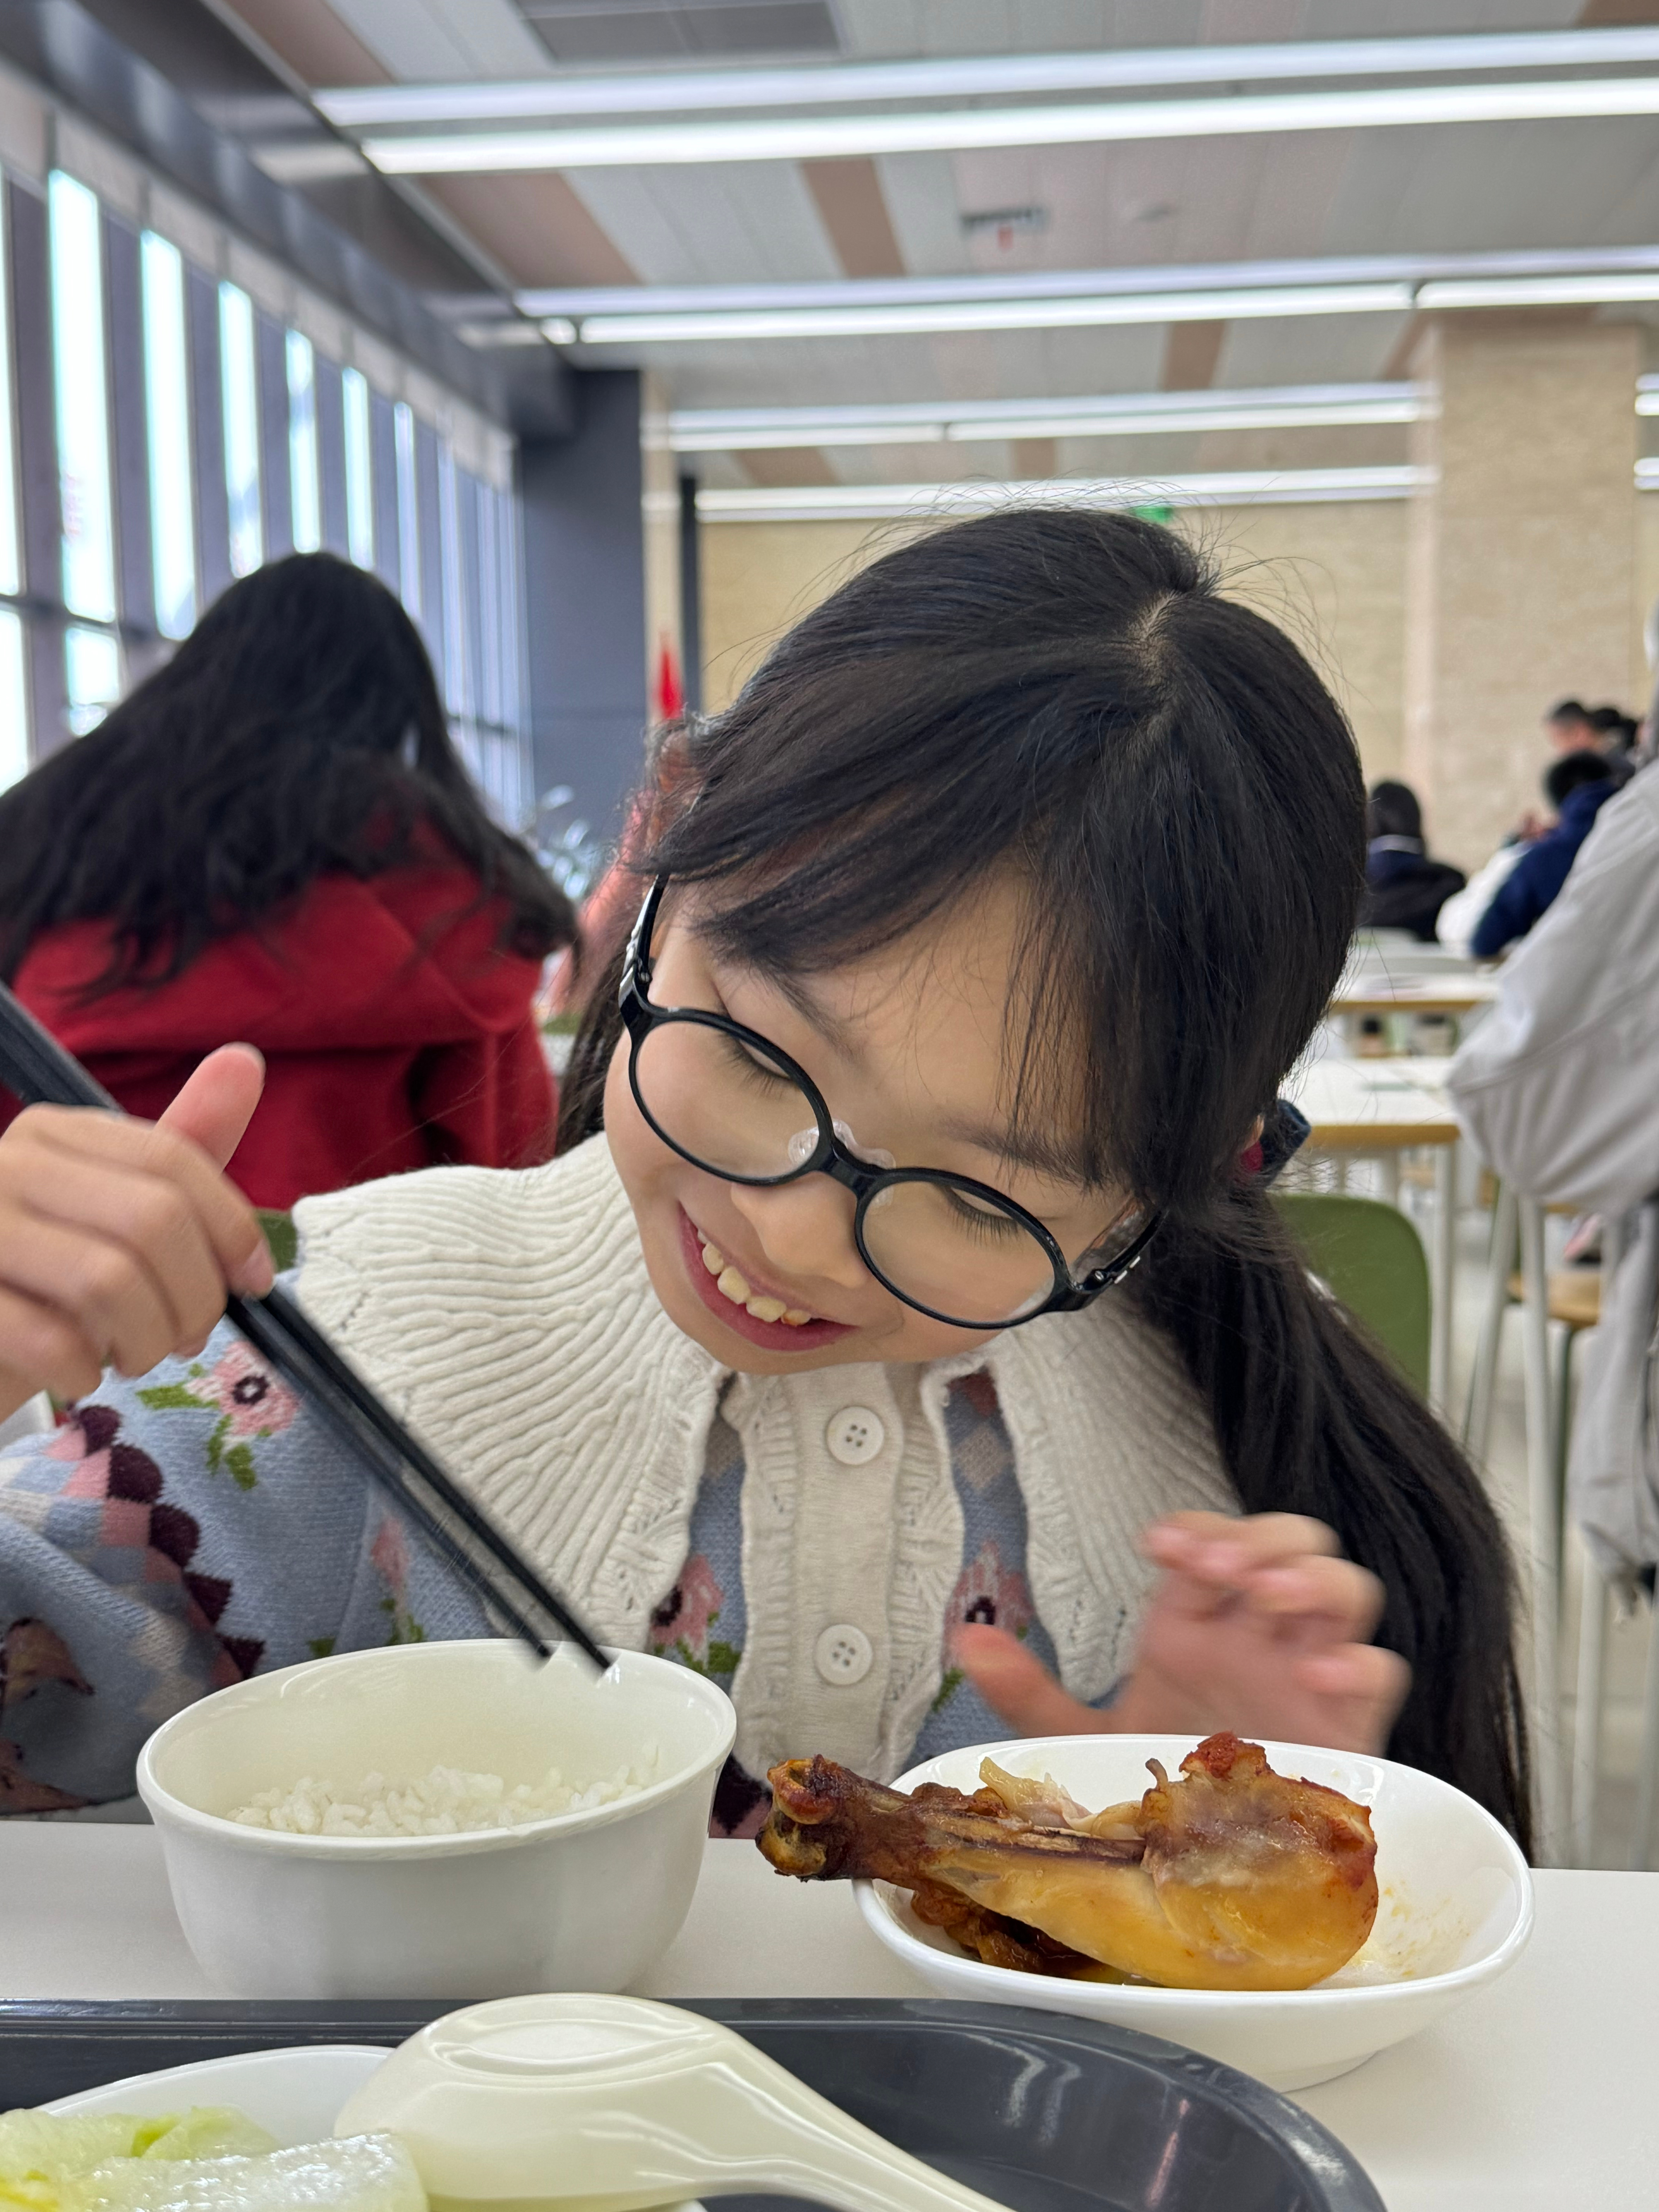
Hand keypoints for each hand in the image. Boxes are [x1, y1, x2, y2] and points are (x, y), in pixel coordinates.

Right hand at [0, 1045, 272, 1424]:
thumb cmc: (50, 1282)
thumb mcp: (119, 1213)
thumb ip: (183, 1151)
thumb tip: (244, 1059)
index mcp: (53, 1134)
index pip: (173, 1160)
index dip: (232, 1228)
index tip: (254, 1283)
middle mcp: (7, 1164)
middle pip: (153, 1220)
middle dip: (195, 1296)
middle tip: (188, 1337)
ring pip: (110, 1280)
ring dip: (146, 1338)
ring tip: (136, 1354)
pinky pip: (49, 1339)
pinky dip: (84, 1370)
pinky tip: (78, 1374)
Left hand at [953, 1509, 1409, 1755]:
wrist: (1205, 1869)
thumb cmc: (1161, 1789)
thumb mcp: (1087, 1739)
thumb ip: (1030, 1693)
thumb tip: (967, 1642)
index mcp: (1194, 1625)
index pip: (1206, 1541)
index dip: (1194, 1531)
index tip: (1165, 1550)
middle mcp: (1254, 1637)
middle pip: (1285, 1543)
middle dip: (1260, 1540)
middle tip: (1224, 1571)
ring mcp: (1306, 1674)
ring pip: (1341, 1589)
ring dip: (1312, 1578)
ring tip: (1271, 1600)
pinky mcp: (1347, 1727)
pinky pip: (1378, 1672)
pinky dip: (1358, 1662)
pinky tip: (1320, 1674)